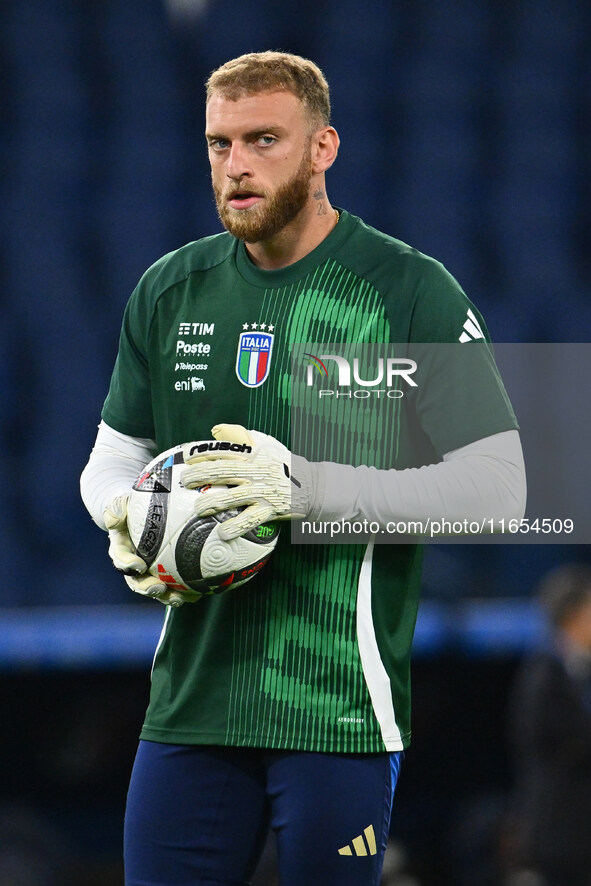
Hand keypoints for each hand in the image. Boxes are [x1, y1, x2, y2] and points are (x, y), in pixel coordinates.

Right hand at [103, 494, 198, 606]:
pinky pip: (174, 586)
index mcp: (121, 549)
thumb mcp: (122, 503)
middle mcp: (133, 565)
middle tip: (159, 588)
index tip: (139, 565)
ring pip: (156, 589)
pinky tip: (197, 593)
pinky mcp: (165, 574)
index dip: (127, 564)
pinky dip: (184, 592)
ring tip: (179, 599)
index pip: (121, 559)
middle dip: (147, 588)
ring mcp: (149, 572)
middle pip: (137, 582)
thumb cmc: (132, 506)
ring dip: (167, 597)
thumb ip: (116, 508)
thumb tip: (113, 519)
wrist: (141, 513)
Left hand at [181, 424, 313, 539]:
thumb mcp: (267, 445)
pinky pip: (250, 519)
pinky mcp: (271, 508)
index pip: (224, 449)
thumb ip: (242, 437)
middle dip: (200, 475)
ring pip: (232, 496)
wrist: (315, 485)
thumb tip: (215, 429)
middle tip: (185, 481)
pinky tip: (222, 533)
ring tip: (197, 507)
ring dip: (212, 502)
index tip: (187, 456)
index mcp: (254, 453)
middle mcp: (257, 470)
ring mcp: (263, 490)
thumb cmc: (285, 465)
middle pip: (222, 471)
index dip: (203, 452)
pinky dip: (236, 526)